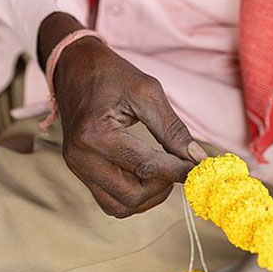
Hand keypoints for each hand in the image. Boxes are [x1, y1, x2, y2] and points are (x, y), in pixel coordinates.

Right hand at [44, 18, 205, 217]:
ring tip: (163, 172)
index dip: (178, 170)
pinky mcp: (78, 170)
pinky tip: (146, 176)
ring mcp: (76, 166)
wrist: (74, 65)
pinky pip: (108, 200)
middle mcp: (81, 156)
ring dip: (148, 196)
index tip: (198, 167)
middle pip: (132, 195)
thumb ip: (172, 129)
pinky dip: (132, 196)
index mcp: (95, 133)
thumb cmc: (110, 73)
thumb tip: (197, 159)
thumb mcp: (147, 91)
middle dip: (162, 186)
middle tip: (178, 167)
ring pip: (119, 206)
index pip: (146, 167)